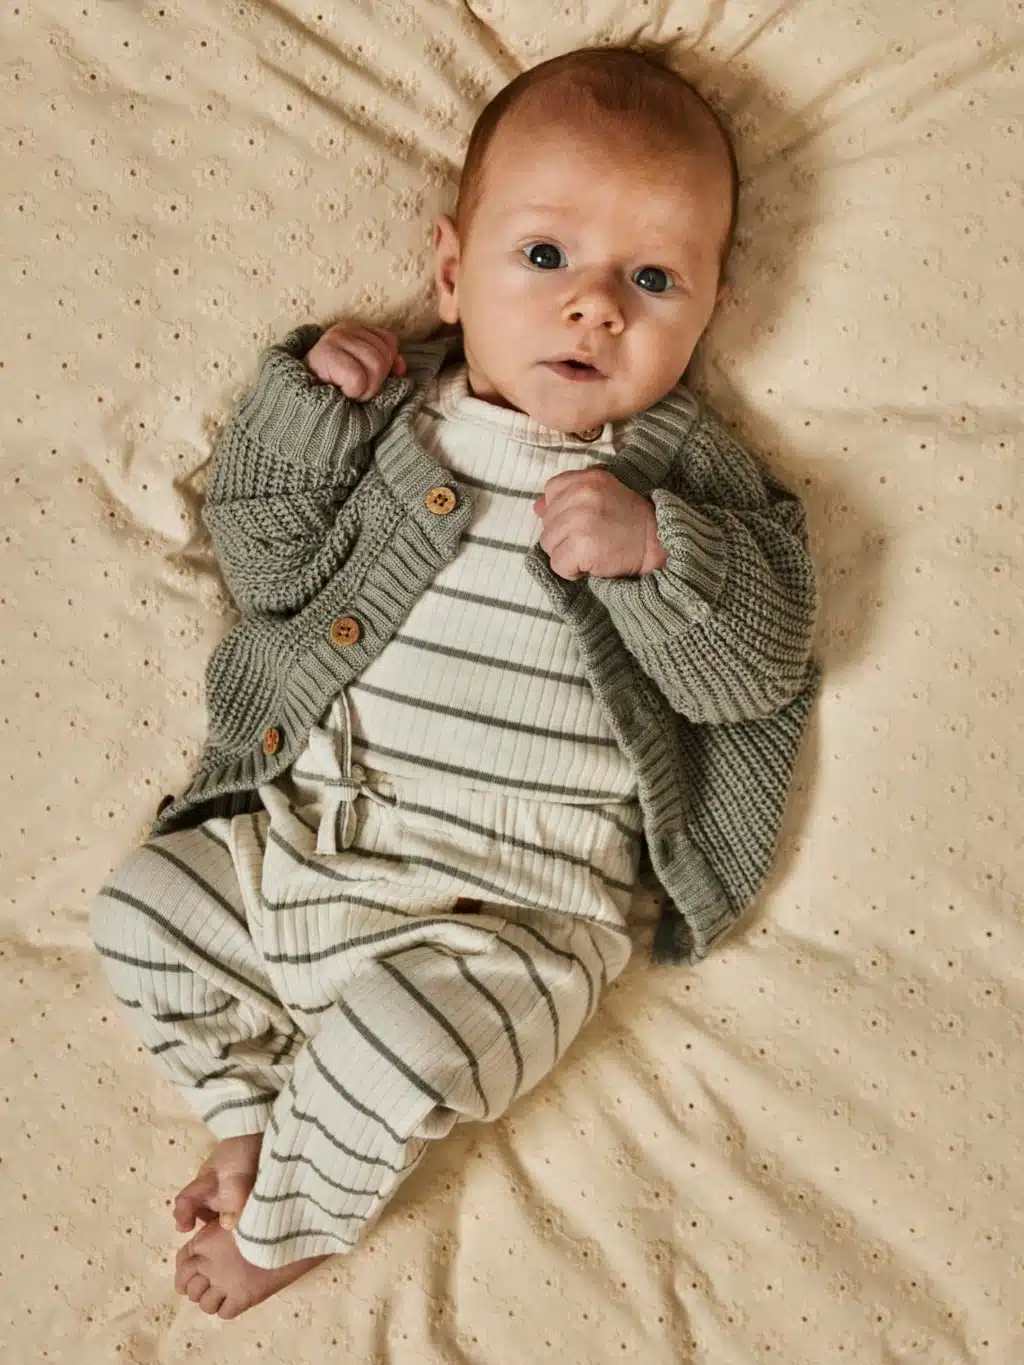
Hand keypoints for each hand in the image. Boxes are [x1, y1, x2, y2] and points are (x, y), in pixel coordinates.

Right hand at [304, 322, 406, 399]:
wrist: (301, 405)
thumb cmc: (335, 391)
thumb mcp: (364, 375)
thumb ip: (385, 366)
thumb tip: (401, 368)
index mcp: (355, 329)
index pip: (389, 343)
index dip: (385, 367)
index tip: (364, 380)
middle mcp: (344, 328)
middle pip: (384, 355)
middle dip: (375, 381)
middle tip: (354, 389)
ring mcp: (333, 339)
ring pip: (376, 366)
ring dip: (365, 389)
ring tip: (347, 391)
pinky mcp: (325, 354)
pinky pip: (359, 378)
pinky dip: (354, 392)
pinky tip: (339, 392)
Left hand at [533, 467, 668, 580]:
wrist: (658, 544)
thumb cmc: (631, 521)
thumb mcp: (604, 494)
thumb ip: (571, 495)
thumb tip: (537, 506)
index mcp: (587, 479)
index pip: (551, 491)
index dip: (561, 511)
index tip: (582, 521)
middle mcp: (582, 495)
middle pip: (547, 522)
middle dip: (564, 536)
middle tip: (592, 539)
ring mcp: (581, 520)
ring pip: (548, 544)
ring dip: (566, 554)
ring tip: (592, 552)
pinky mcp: (583, 546)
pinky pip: (558, 565)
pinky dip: (571, 571)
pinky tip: (591, 565)